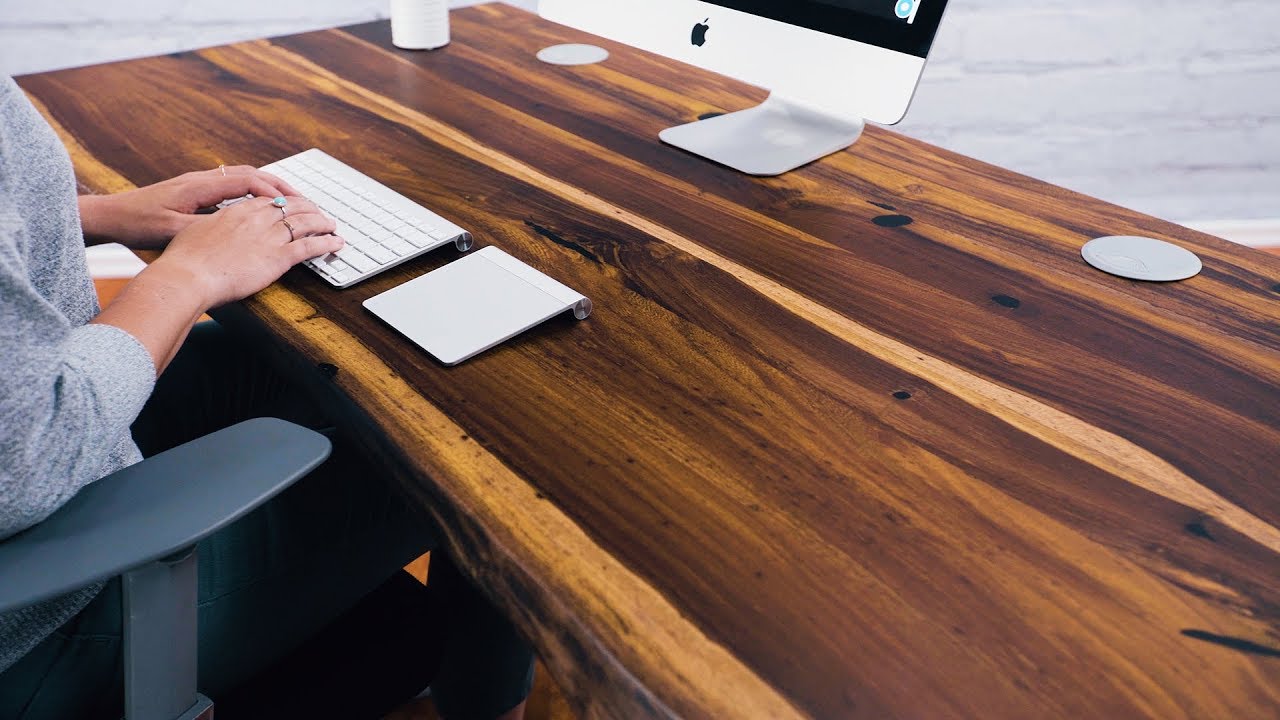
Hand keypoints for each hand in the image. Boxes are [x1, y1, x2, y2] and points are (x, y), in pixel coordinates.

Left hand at [79, 166, 299, 249]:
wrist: (111, 217)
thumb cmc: (137, 224)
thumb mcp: (173, 230)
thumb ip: (206, 227)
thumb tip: (238, 227)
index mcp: (199, 186)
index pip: (247, 180)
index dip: (274, 191)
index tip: (295, 204)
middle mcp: (201, 179)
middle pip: (250, 173)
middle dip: (279, 185)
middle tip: (302, 200)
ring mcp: (197, 183)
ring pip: (242, 177)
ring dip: (267, 187)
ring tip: (287, 201)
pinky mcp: (194, 191)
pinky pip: (231, 185)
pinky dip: (252, 192)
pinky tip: (258, 206)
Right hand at [151, 196, 342, 308]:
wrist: (187, 276)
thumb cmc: (184, 260)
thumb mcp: (194, 232)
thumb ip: (209, 227)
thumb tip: (209, 230)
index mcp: (236, 212)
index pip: (267, 200)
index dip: (283, 202)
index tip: (290, 205)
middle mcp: (255, 219)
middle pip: (290, 206)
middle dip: (307, 208)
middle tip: (316, 212)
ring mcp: (269, 237)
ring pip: (305, 222)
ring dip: (322, 222)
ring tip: (332, 225)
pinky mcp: (279, 257)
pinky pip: (310, 246)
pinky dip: (327, 243)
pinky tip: (336, 243)